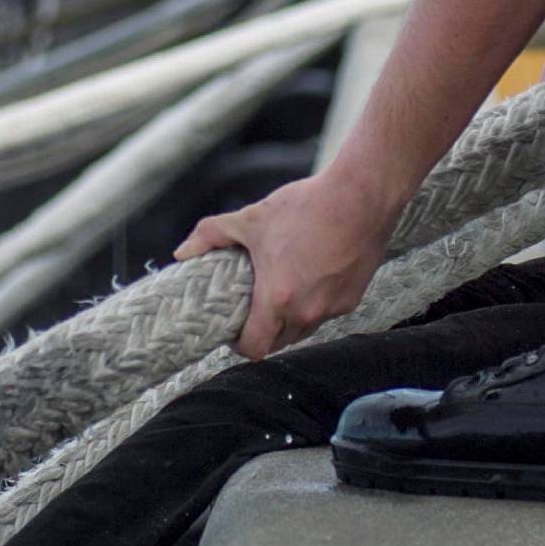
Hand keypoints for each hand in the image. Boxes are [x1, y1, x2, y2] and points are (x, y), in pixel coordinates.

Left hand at [175, 168, 398, 359]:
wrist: (362, 196)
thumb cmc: (308, 207)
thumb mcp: (252, 218)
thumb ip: (211, 235)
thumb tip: (181, 252)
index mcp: (278, 298)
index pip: (254, 349)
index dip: (239, 344)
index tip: (234, 328)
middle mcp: (306, 312)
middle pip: (278, 342)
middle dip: (263, 330)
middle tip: (254, 305)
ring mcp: (333, 308)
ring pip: (303, 330)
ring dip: (289, 319)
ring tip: (282, 288)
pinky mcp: (352, 299)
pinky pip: (325, 313)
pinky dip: (314, 304)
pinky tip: (311, 275)